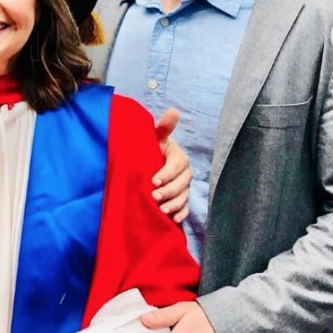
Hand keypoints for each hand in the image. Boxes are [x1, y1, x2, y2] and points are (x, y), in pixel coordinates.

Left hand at [151, 108, 190, 223]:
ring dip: (174, 205)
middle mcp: (184, 173)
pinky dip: (181, 214)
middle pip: (182, 183)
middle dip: (169, 191)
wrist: (147, 161)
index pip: (177, 165)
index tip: (154, 180)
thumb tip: (173, 111)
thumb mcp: (154, 137)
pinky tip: (174, 220)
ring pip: (184, 197)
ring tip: (162, 210)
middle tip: (154, 196)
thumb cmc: (150, 148)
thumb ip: (163, 127)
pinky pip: (185, 208)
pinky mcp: (181, 199)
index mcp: (178, 156)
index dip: (167, 173)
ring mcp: (183, 186)